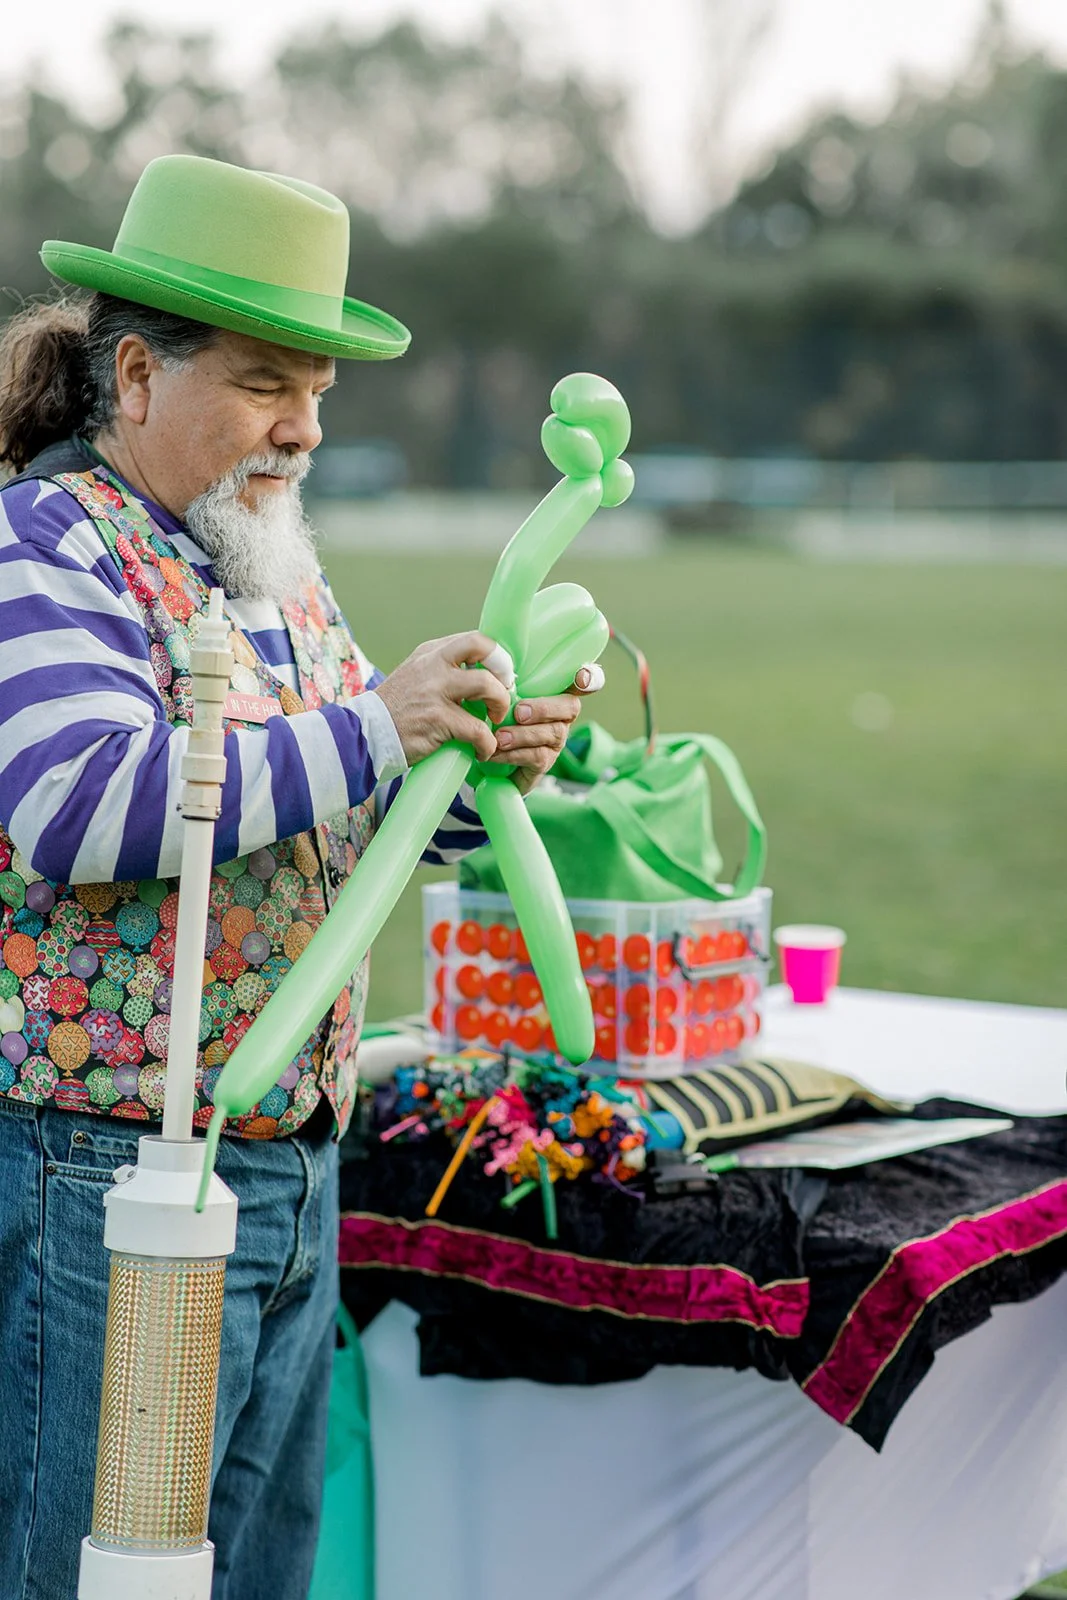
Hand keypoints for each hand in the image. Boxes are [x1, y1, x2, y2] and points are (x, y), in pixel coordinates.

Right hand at [372, 632, 512, 764]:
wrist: (366, 734)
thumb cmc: (396, 710)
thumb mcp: (416, 675)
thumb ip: (443, 669)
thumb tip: (482, 674)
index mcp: (431, 652)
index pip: (475, 639)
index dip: (496, 657)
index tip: (500, 677)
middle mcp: (434, 665)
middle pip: (484, 650)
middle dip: (504, 673)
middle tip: (502, 694)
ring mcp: (435, 691)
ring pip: (487, 685)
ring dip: (500, 706)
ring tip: (494, 722)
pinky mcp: (437, 719)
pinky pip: (478, 730)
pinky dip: (487, 744)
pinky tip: (483, 751)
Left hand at [489, 663, 603, 794]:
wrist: (492, 760)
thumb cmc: (499, 719)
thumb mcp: (503, 698)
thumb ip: (508, 686)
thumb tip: (498, 676)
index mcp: (555, 692)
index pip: (584, 680)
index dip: (589, 677)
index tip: (581, 677)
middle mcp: (562, 715)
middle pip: (570, 707)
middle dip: (544, 709)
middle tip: (518, 713)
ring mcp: (557, 739)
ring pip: (552, 733)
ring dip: (523, 735)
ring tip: (500, 737)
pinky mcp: (546, 761)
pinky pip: (537, 756)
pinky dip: (513, 754)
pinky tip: (496, 752)